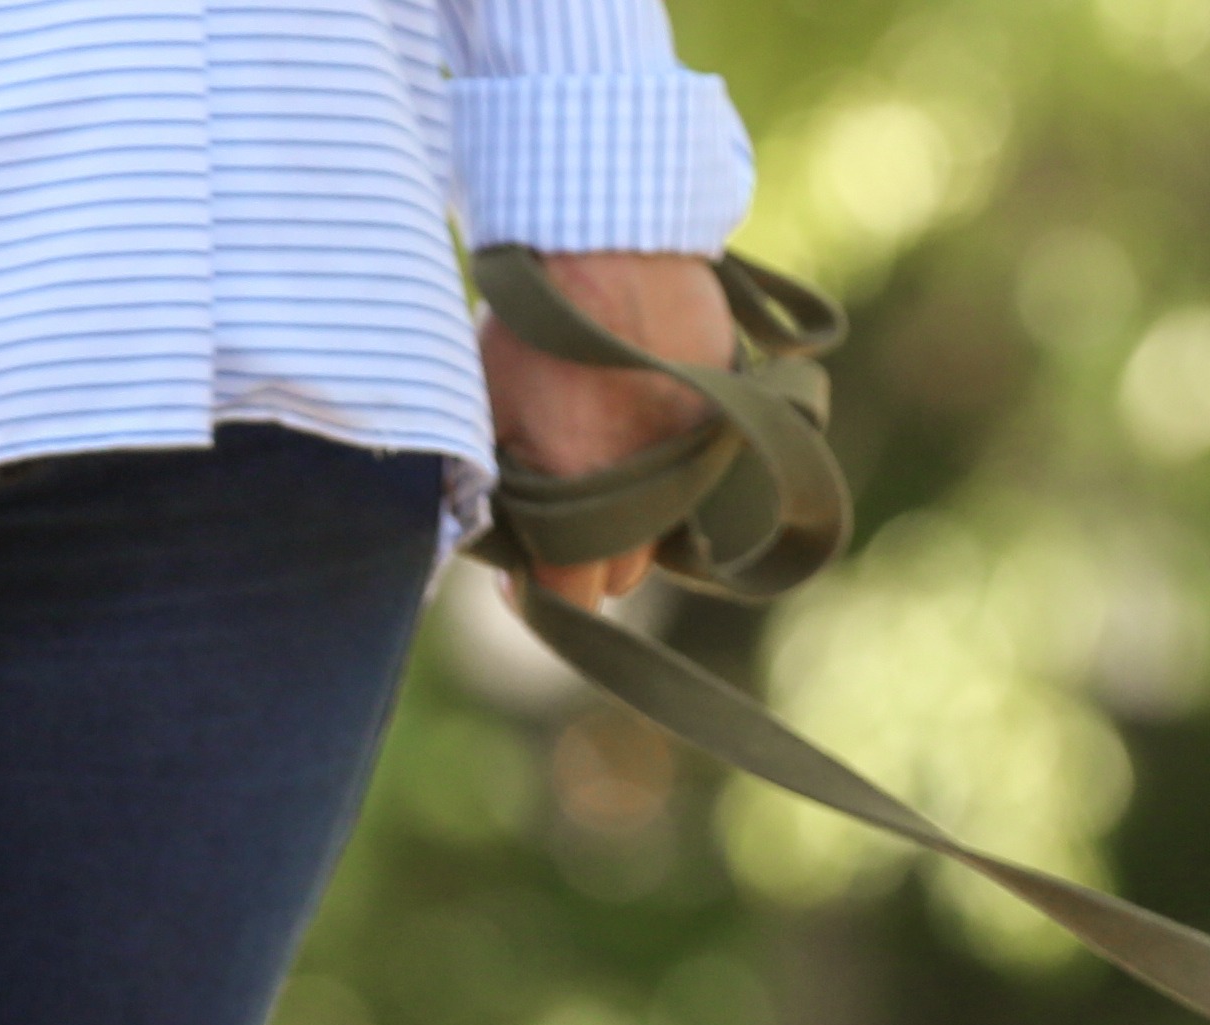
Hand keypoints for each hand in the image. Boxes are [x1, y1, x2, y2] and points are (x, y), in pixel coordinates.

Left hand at [476, 250, 736, 606]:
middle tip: (560, 490)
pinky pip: (700, 475)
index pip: (572, 599)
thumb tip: (488, 550)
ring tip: (605, 445)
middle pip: (623, 570)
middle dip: (590, 549)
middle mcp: (651, 496)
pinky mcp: (726, 425)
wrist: (611, 240)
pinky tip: (641, 415)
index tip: (525, 567)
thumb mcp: (483, 406)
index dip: (544, 591)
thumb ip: (487, 490)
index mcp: (583, 499)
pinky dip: (674, 462)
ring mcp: (697, 463)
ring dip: (638, 509)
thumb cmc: (532, 324)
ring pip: (667, 527)